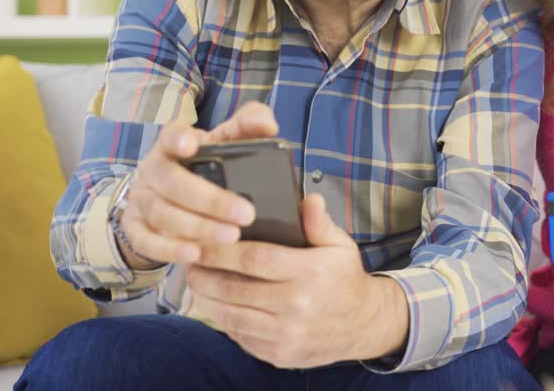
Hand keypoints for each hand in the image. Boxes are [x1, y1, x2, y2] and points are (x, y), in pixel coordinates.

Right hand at [114, 102, 278, 270]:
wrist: (169, 198)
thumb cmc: (205, 166)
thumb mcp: (223, 144)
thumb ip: (246, 128)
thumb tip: (269, 125)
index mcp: (173, 144)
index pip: (171, 136)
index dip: (179, 139)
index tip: (193, 145)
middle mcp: (153, 169)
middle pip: (173, 182)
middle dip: (210, 200)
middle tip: (247, 214)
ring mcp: (141, 199)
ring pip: (163, 214)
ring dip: (198, 227)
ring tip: (232, 237)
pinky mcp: (135, 228)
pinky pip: (146, 241)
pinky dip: (169, 250)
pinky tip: (195, 255)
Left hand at [186, 193, 408, 367]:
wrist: (364, 325)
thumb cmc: (345, 279)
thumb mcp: (340, 246)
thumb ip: (319, 222)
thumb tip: (308, 199)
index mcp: (309, 273)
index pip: (255, 259)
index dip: (222, 249)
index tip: (201, 239)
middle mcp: (296, 306)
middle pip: (234, 289)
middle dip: (204, 274)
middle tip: (189, 260)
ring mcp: (286, 334)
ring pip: (231, 316)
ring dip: (207, 298)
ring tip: (197, 281)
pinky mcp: (279, 354)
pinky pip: (240, 336)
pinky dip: (224, 320)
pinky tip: (217, 304)